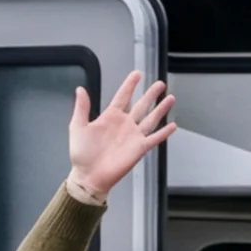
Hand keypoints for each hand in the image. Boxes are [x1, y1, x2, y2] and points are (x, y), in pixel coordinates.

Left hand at [65, 75, 178, 201]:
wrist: (89, 176)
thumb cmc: (81, 154)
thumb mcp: (78, 127)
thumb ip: (82, 108)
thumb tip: (80, 89)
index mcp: (110, 117)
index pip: (123, 96)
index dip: (130, 85)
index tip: (137, 74)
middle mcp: (124, 124)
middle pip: (141, 105)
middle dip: (151, 94)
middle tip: (160, 84)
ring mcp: (133, 136)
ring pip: (151, 118)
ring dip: (160, 109)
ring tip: (170, 98)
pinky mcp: (139, 148)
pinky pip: (154, 138)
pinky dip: (164, 132)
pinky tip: (172, 125)